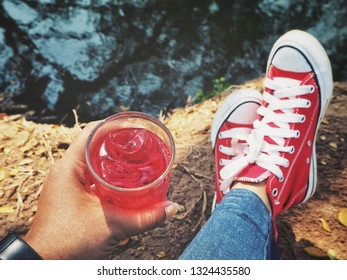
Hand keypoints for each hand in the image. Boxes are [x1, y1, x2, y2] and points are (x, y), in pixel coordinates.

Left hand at [23, 122, 177, 258]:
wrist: (45, 265)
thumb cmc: (68, 243)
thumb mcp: (112, 226)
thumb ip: (145, 217)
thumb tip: (172, 208)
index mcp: (69, 168)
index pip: (91, 132)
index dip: (115, 125)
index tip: (135, 127)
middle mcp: (66, 172)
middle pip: (95, 145)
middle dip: (119, 143)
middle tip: (141, 144)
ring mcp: (68, 184)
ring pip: (94, 162)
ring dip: (114, 160)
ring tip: (136, 159)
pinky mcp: (72, 196)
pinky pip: (93, 178)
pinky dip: (109, 176)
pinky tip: (124, 181)